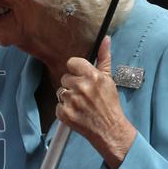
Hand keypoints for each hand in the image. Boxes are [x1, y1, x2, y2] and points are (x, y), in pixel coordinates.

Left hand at [57, 37, 136, 168]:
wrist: (109, 128)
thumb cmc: (109, 103)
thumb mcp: (109, 79)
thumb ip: (104, 58)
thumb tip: (105, 39)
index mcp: (92, 76)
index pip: (72, 63)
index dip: (76, 70)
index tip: (81, 76)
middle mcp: (81, 87)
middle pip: (65, 78)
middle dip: (73, 85)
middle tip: (84, 94)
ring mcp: (71, 101)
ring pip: (60, 91)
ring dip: (68, 97)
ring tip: (81, 104)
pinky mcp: (64, 113)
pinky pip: (58, 105)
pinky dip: (65, 109)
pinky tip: (77, 112)